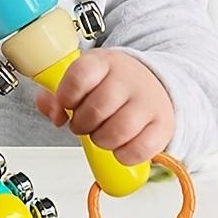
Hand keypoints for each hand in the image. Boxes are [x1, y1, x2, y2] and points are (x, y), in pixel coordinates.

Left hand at [34, 48, 174, 165]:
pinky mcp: (163, 125)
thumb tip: (55, 114)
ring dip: (102, 140)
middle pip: (97, 108)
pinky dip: (124, 155)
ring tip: (100, 134)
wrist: (150, 83)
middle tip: (83, 124)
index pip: (80, 76)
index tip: (67, 104)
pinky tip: (119, 145)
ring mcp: (148, 101)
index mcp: (103, 62)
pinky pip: (140, 149)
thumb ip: (55, 96)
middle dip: (82, 124)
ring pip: (119, 130)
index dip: (67, 96)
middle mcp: (128, 79)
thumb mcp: (80, 80)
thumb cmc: (108, 84)